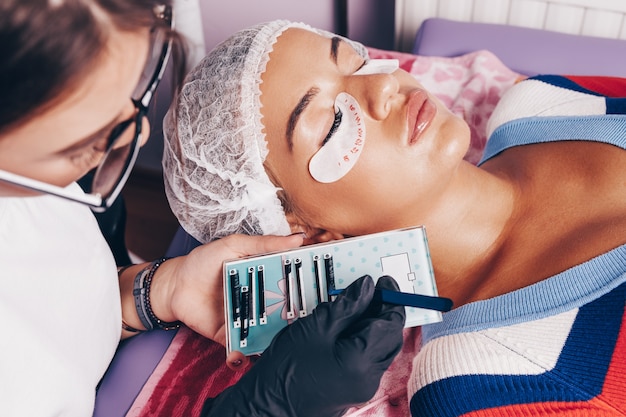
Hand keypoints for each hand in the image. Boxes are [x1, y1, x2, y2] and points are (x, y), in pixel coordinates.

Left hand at [151, 233, 303, 344]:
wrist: (174, 284)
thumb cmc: (204, 261)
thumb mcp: (235, 245)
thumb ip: (265, 244)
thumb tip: (298, 238)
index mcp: (265, 278)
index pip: (291, 285)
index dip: (308, 290)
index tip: (327, 294)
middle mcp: (259, 301)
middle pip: (284, 315)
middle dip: (297, 323)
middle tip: (310, 326)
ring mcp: (245, 321)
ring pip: (266, 336)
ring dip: (274, 343)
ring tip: (283, 346)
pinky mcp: (229, 336)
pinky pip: (240, 349)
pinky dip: (242, 357)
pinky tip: (243, 356)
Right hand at [200, 275, 405, 416]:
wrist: (265, 407)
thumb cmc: (284, 370)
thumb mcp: (315, 328)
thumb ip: (347, 306)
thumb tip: (367, 288)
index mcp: (362, 362)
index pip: (390, 324)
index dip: (389, 299)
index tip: (382, 283)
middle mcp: (368, 379)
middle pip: (390, 339)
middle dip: (384, 313)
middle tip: (372, 292)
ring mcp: (361, 388)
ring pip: (379, 350)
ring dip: (373, 327)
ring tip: (355, 308)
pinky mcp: (351, 391)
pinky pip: (366, 361)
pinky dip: (362, 342)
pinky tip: (345, 330)